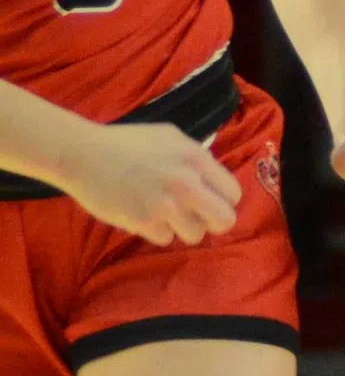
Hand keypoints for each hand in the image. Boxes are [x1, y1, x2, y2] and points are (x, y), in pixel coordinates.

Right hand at [57, 121, 243, 247]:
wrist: (80, 153)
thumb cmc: (125, 142)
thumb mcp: (170, 137)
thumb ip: (197, 157)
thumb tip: (215, 179)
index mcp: (196, 159)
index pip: (233, 195)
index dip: (222, 200)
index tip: (209, 201)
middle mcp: (186, 183)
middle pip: (224, 221)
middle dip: (213, 222)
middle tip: (197, 218)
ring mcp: (165, 205)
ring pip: (195, 235)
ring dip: (181, 228)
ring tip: (162, 212)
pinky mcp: (144, 222)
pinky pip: (165, 239)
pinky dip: (155, 231)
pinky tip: (142, 214)